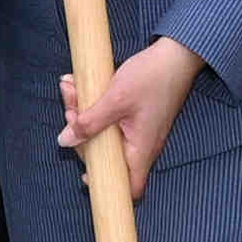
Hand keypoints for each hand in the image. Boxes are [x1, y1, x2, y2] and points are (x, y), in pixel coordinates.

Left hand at [62, 32, 205, 183]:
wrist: (176, 53)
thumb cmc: (152, 76)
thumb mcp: (115, 99)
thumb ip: (89, 122)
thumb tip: (65, 141)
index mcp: (142, 148)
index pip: (131, 187)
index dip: (109, 186)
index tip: (86, 172)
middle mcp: (142, 144)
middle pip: (107, 156)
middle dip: (82, 134)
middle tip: (70, 109)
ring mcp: (139, 130)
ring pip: (105, 134)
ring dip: (84, 115)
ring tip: (71, 90)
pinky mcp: (136, 116)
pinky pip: (110, 119)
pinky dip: (94, 106)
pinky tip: (81, 87)